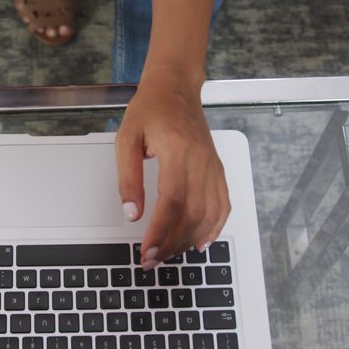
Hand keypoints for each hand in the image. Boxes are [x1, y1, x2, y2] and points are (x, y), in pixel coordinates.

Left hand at [116, 74, 229, 269]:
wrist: (176, 88)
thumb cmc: (150, 110)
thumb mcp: (126, 139)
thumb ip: (128, 178)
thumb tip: (132, 213)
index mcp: (177, 150)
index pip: (172, 201)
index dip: (160, 231)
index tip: (146, 251)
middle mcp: (201, 160)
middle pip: (192, 213)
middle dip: (171, 243)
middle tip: (151, 260)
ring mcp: (213, 166)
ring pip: (209, 214)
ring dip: (189, 240)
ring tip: (169, 254)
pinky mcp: (217, 169)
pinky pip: (223, 204)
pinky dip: (214, 228)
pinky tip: (200, 242)